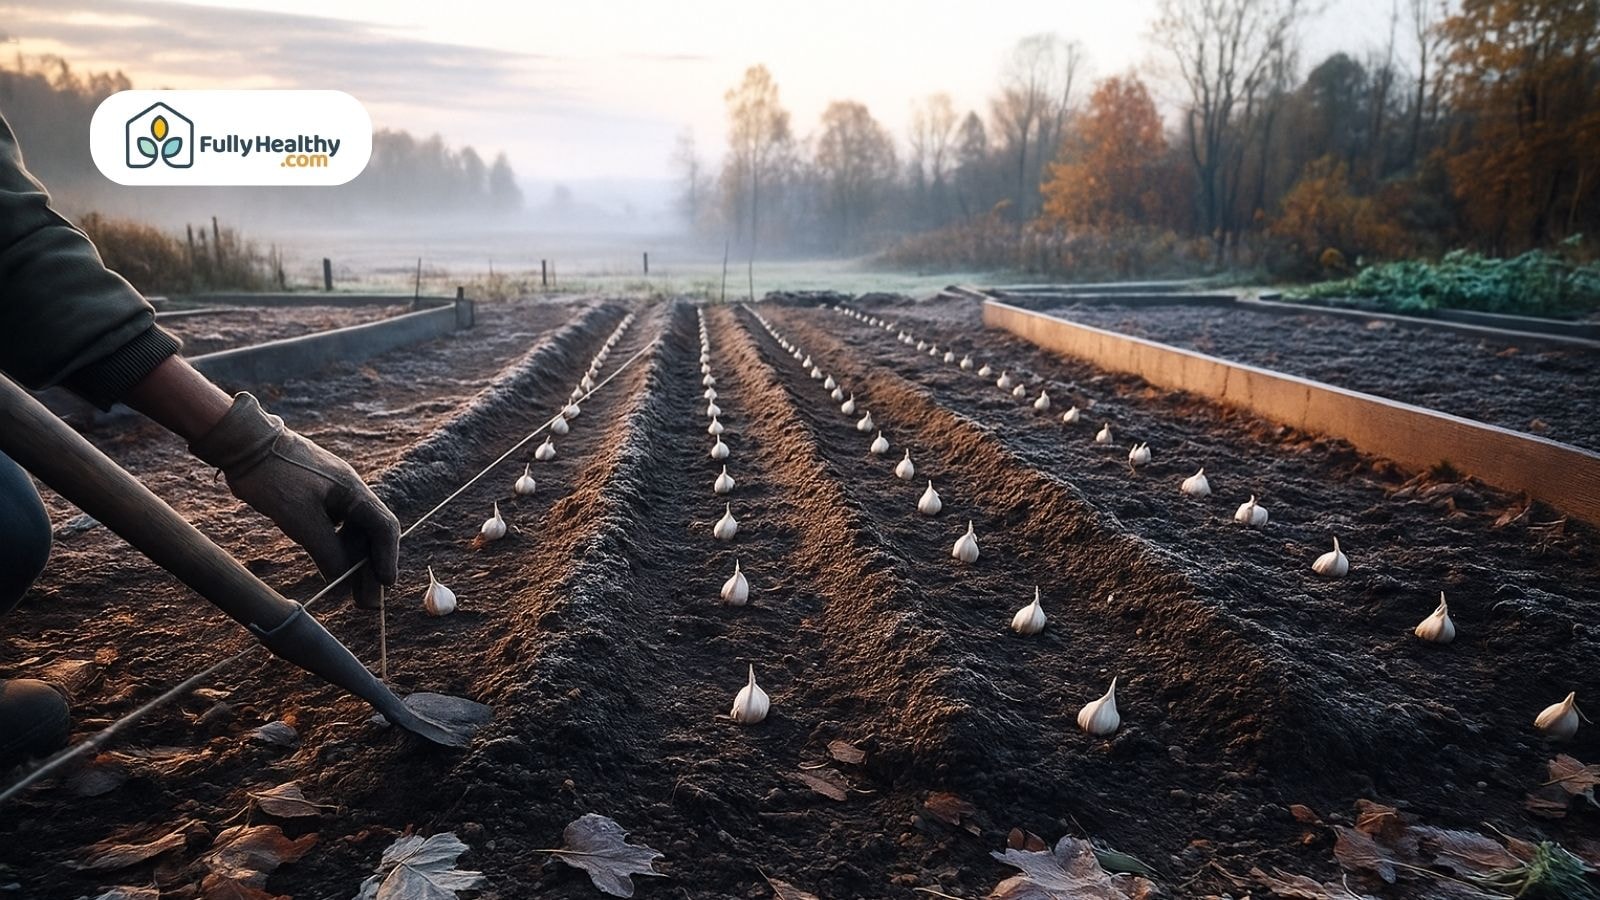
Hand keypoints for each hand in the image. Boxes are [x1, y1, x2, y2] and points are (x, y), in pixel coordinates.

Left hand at [189, 393, 399, 607]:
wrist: (243, 443)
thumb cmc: (273, 476)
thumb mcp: (300, 519)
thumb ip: (327, 550)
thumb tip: (343, 579)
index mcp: (353, 491)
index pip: (383, 527)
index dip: (387, 557)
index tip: (386, 584)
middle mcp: (349, 491)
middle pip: (370, 534)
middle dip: (369, 568)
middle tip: (365, 602)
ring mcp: (333, 492)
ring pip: (352, 532)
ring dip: (352, 561)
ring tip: (348, 590)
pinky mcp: (316, 495)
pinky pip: (335, 526)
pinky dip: (336, 548)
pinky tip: (330, 565)